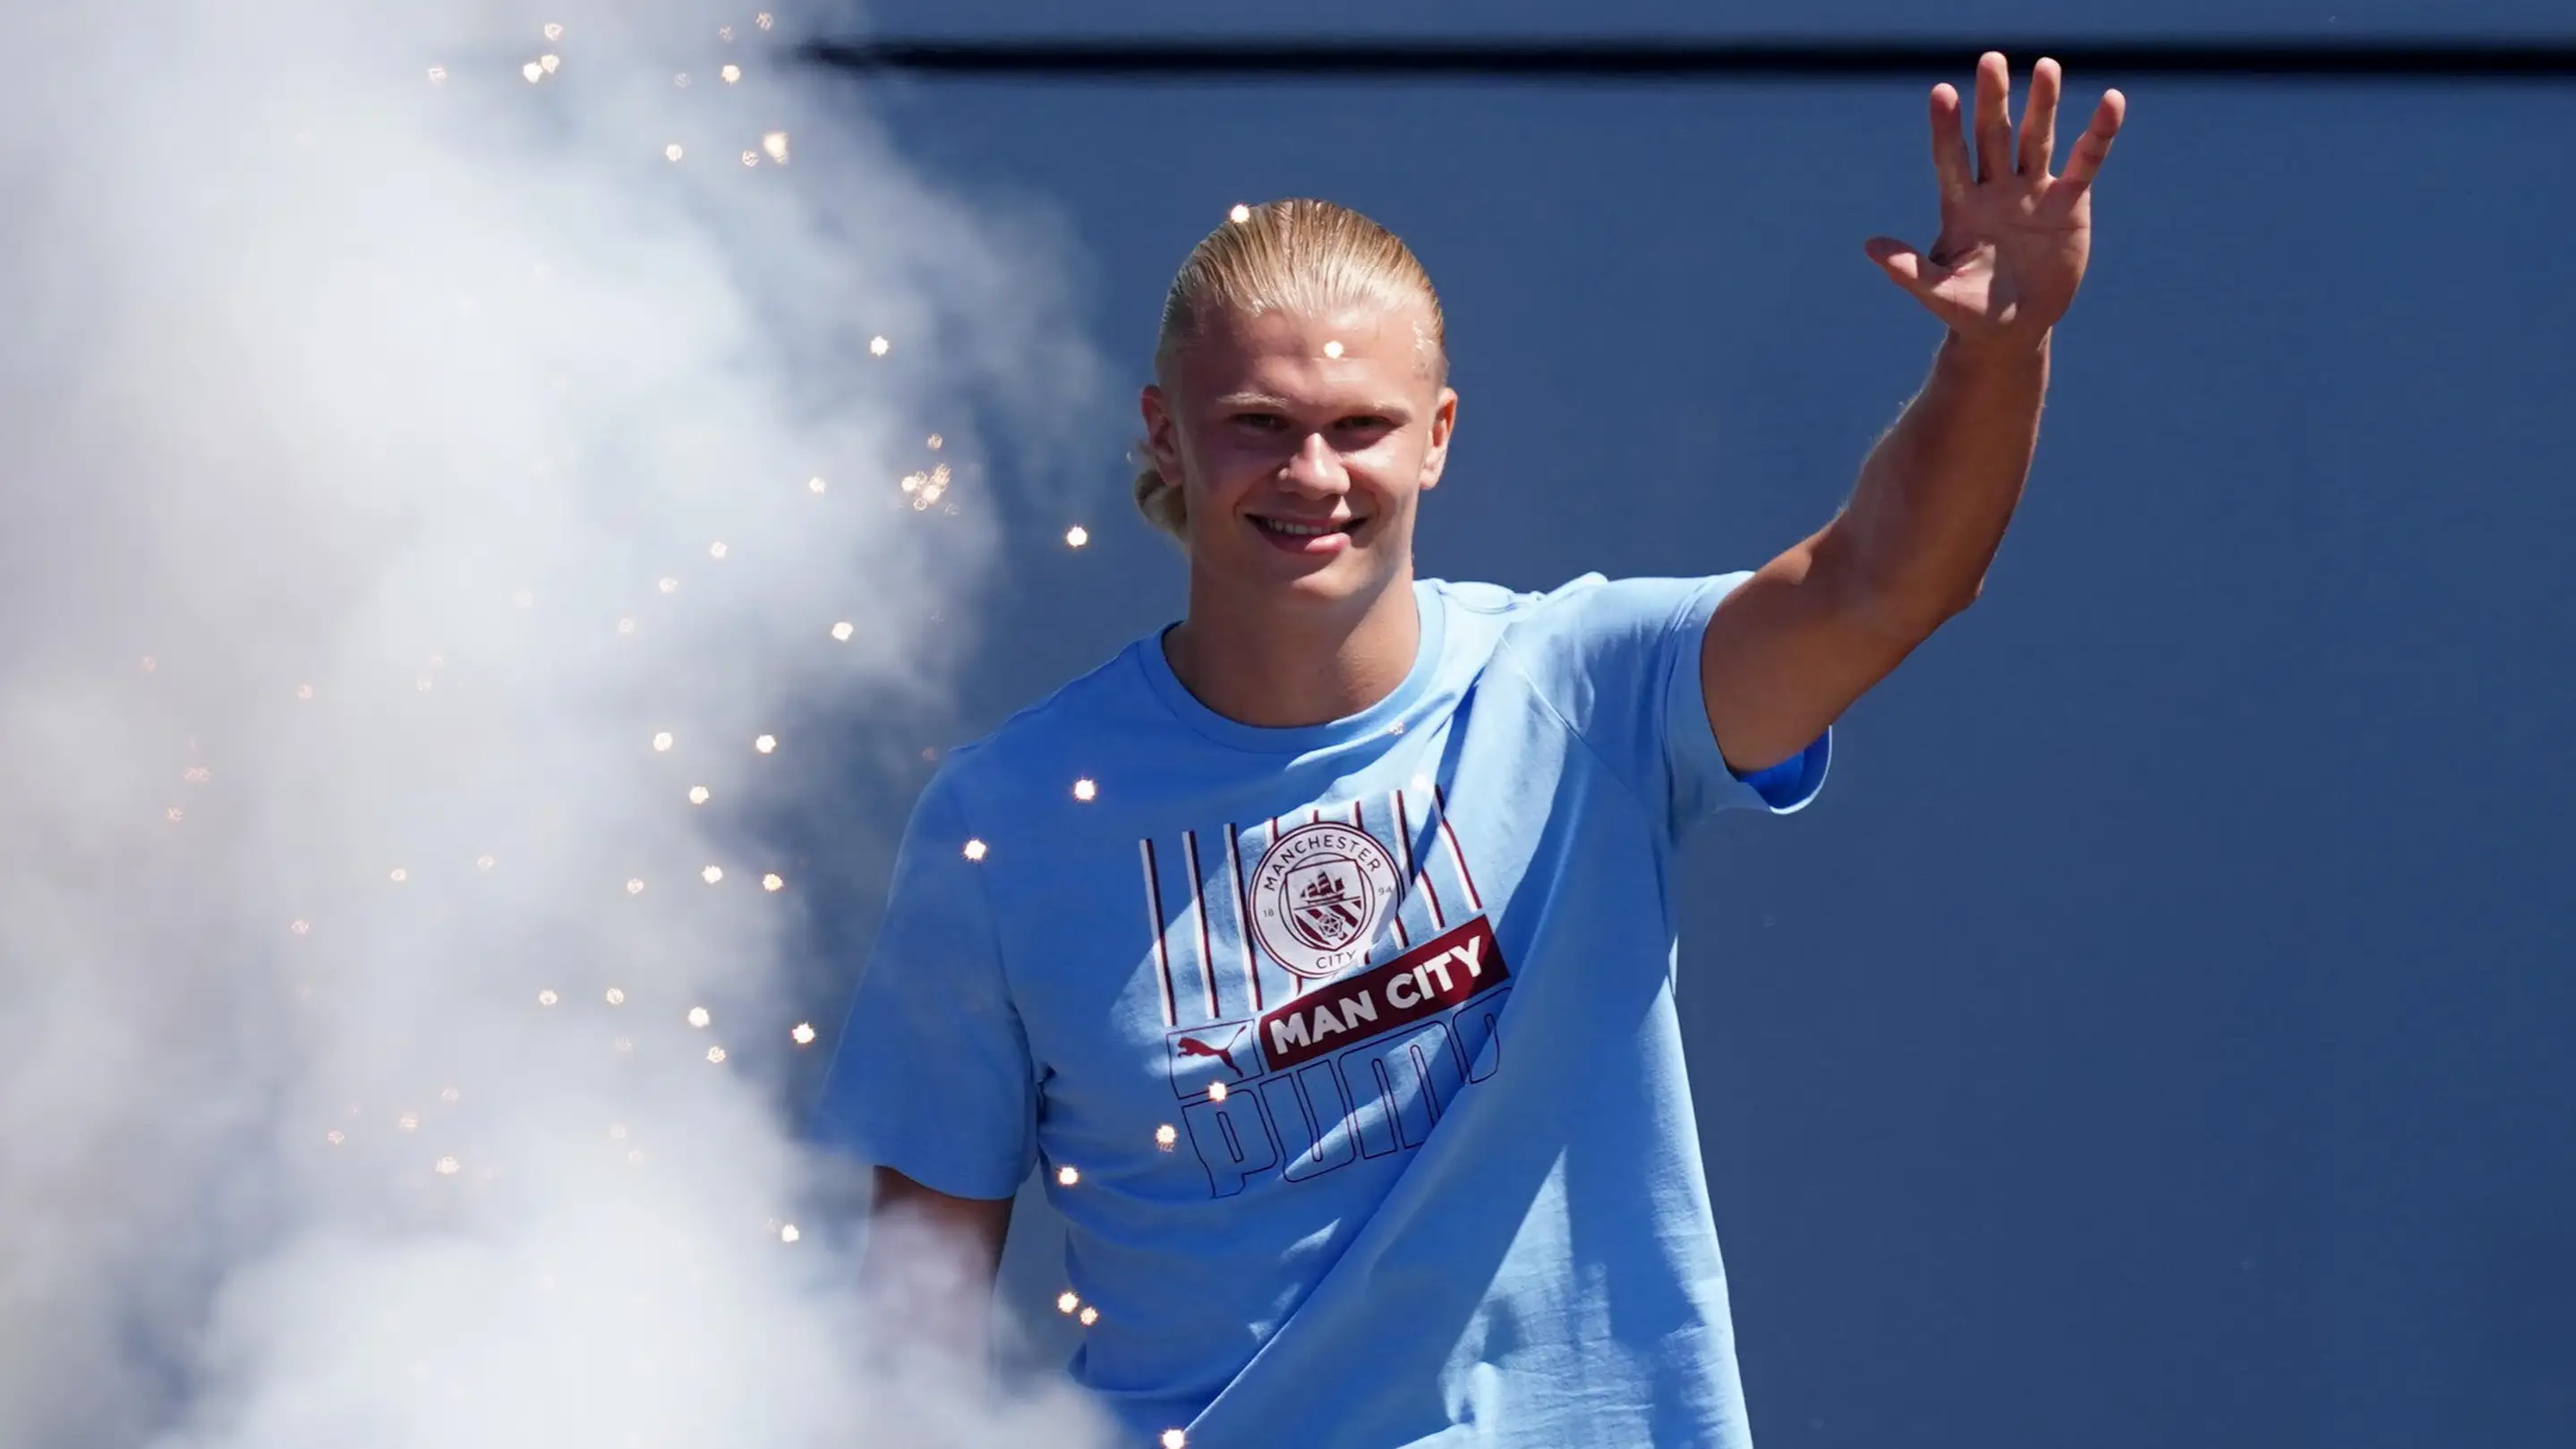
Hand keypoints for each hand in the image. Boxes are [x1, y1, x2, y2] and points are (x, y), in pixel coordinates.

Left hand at [1866, 53, 2125, 348]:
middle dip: (1992, 101)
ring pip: (2037, 139)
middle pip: (1993, 137)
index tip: (1940, 93)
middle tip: (1991, 60)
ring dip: (2042, 105)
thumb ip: (1909, 270)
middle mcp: (1995, 190)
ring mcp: (2032, 191)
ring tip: (2047, 66)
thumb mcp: (1939, 294)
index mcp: (1961, 207)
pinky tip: (2112, 102)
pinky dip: (2099, 134)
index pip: (1951, 159)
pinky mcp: (2068, 201)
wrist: (2014, 329)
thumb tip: (1870, 246)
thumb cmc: (1970, 312)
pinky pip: (2085, 161)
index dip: (1946, 129)